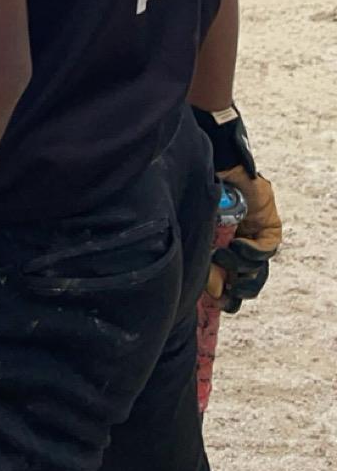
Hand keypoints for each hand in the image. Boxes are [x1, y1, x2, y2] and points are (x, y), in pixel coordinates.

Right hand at [208, 166, 282, 311]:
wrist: (215, 167)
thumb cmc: (201, 198)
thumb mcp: (202, 235)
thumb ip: (208, 266)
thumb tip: (215, 293)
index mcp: (222, 249)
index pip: (229, 280)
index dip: (225, 295)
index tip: (216, 303)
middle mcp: (240, 246)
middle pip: (247, 281)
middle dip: (236, 290)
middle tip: (225, 294)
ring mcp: (257, 238)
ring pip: (257, 269)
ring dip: (240, 268)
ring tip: (223, 255)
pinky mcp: (270, 228)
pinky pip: (267, 250)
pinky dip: (252, 252)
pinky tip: (238, 244)